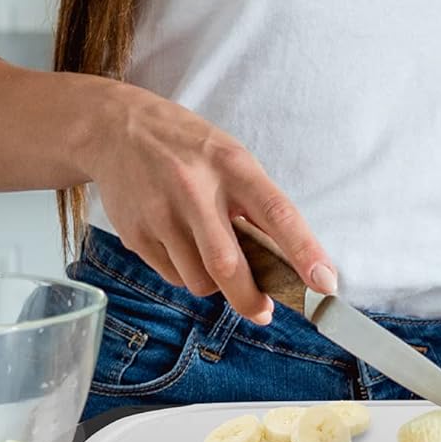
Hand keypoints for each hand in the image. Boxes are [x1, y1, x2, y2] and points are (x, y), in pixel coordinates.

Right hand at [86, 82, 336, 325]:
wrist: (116, 129)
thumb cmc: (187, 147)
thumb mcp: (230, 158)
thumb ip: (255, 204)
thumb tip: (287, 262)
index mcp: (232, 166)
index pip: (276, 213)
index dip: (304, 251)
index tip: (324, 283)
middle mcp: (195, 190)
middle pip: (227, 265)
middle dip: (250, 299)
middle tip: (264, 312)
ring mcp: (160, 214)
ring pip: (198, 280)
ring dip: (215, 285)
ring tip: (211, 255)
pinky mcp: (135, 234)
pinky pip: (172, 276)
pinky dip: (186, 274)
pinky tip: (181, 244)